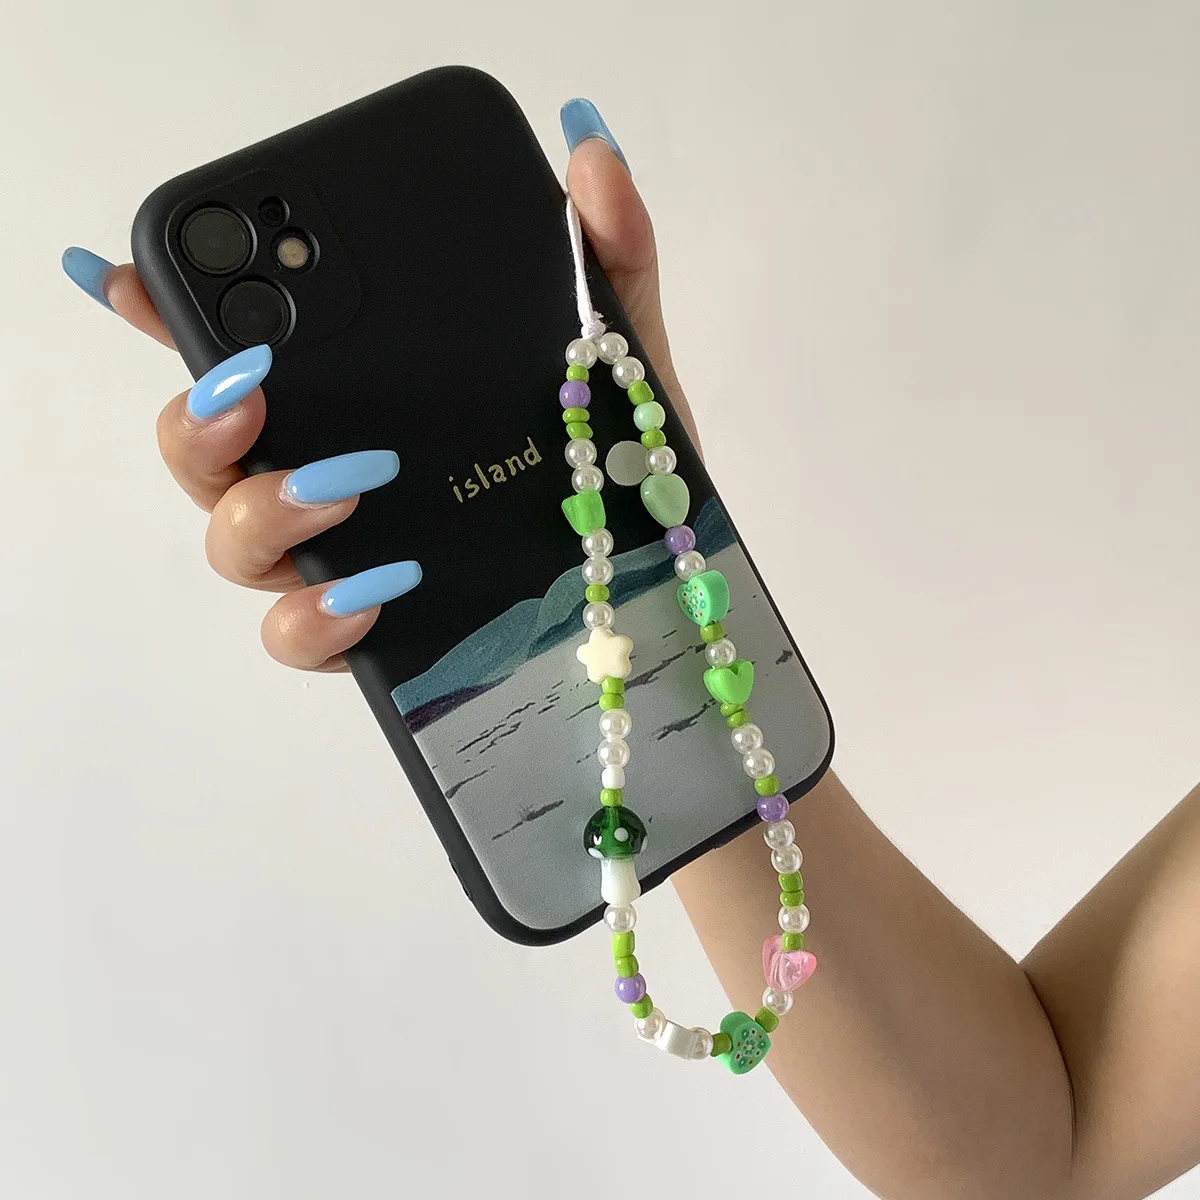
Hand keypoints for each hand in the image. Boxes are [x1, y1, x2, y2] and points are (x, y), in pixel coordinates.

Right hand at [62, 100, 696, 671]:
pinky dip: (315, 615)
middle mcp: (331, 475)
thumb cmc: (618, 463)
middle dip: (201, 418)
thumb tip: (589, 156)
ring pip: (234, 543)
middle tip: (252, 390)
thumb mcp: (620, 354)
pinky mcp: (375, 634)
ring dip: (264, 509)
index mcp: (364, 399)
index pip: (244, 355)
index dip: (171, 318)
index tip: (136, 280)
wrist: (658, 575)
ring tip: (343, 483)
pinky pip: (301, 636)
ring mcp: (343, 556)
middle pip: (205, 452)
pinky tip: (372, 586)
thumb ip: (605, 258)